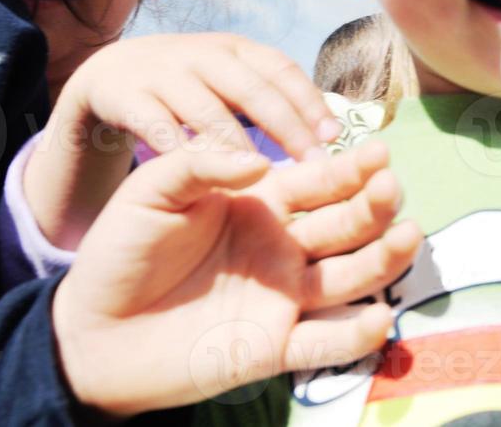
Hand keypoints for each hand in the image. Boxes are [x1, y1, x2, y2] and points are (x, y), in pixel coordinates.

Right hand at [30, 33, 340, 247]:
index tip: (334, 136)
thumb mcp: (228, 81)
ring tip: (261, 175)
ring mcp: (163, 72)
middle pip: (252, 89)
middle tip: (314, 163)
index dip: (310, 101)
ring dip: (236, 143)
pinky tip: (199, 175)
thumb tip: (329, 133)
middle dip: (287, 126)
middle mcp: (203, 54)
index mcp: (236, 49)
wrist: (109, 74)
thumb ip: (270, 99)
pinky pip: (155, 125)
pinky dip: (177, 149)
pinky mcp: (126, 95)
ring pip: (206, 109)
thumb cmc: (189, 87)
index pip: (282, 69)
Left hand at [51, 141, 421, 416]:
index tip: (379, 152)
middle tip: (391, 187)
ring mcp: (283, 300)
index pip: (317, 183)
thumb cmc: (121, 252)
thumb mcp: (151, 191)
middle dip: (372, 205)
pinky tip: (378, 318)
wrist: (92, 331)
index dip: (349, 168)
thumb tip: (260, 161)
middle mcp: (283, 249)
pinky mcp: (274, 349)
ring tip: (408, 237)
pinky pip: (324, 345)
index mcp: (261, 205)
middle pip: (344, 225)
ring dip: (382, 260)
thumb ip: (200, 164)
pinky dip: (354, 336)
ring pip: (347, 279)